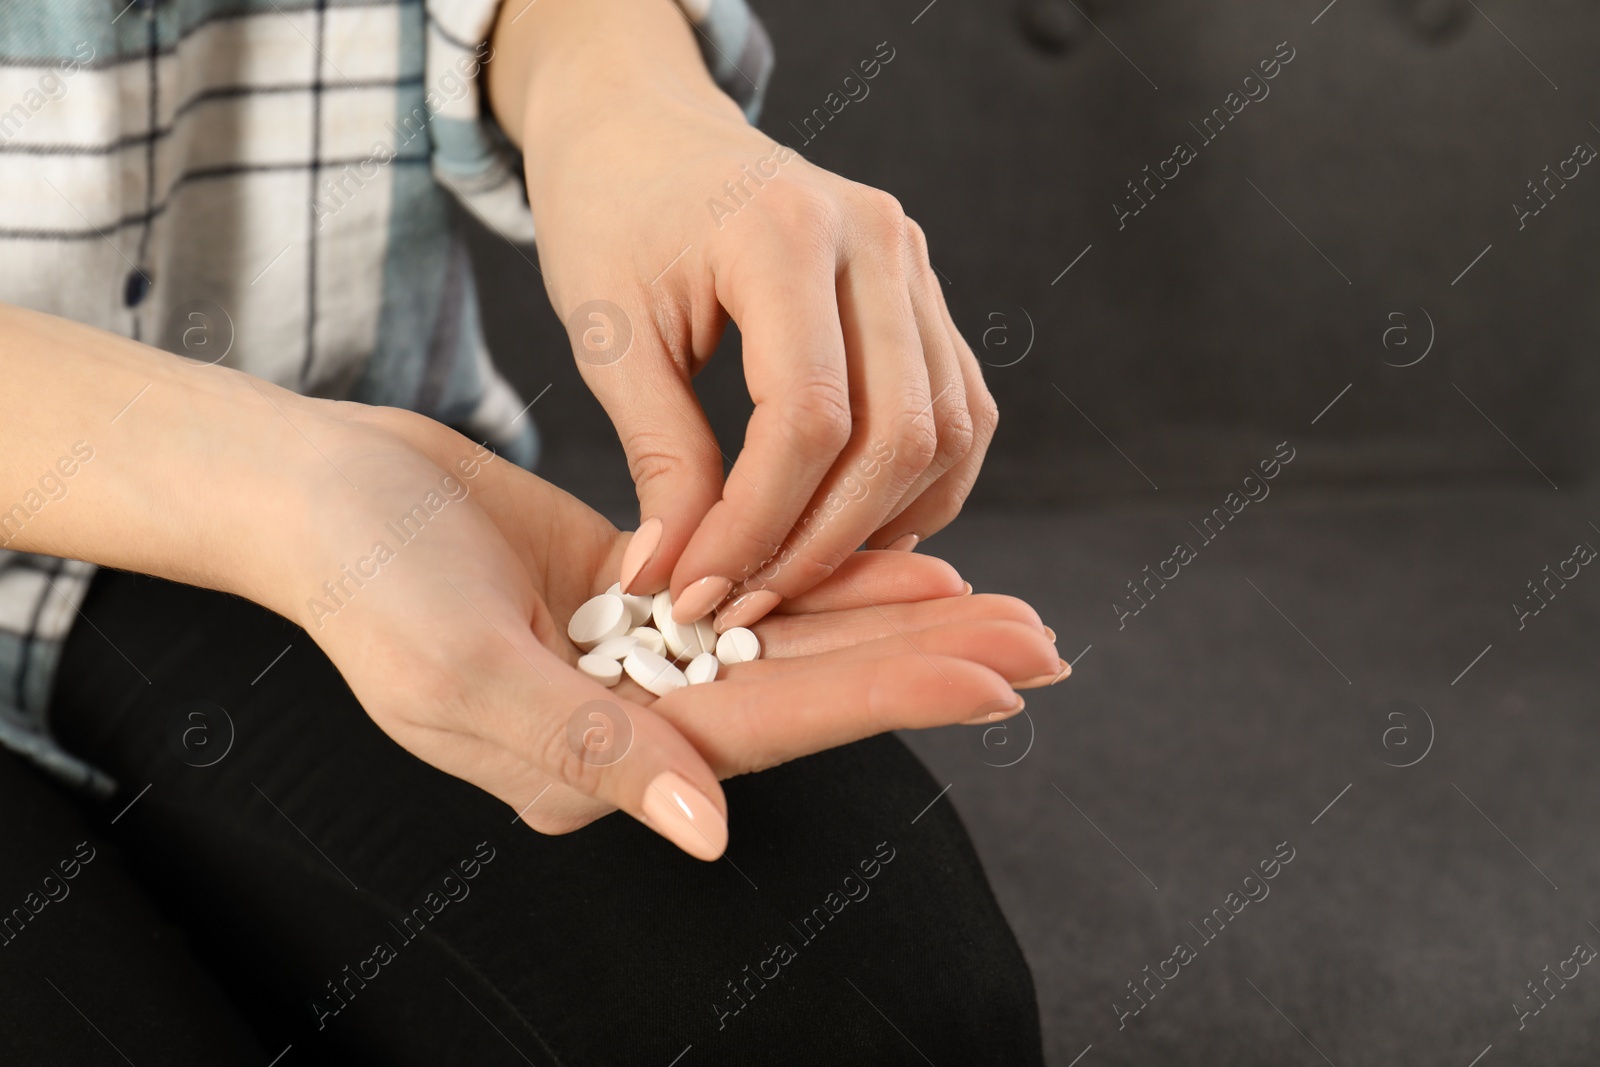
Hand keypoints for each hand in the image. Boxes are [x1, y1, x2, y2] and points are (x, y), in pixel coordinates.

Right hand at [269, 403, 1058, 859]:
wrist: (317, 498)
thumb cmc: (364, 582)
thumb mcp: (458, 668)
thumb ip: (583, 748)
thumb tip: (707, 826)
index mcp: (596, 765)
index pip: (769, 729)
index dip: (886, 697)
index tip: (997, 675)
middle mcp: (634, 728)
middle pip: (806, 692)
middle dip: (924, 664)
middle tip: (1042, 642)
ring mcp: (640, 663)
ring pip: (792, 641)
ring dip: (893, 622)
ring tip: (1000, 606)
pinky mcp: (639, 597)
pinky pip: (754, 590)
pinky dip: (824, 578)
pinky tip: (901, 563)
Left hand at [497, 2, 997, 631]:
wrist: (645, 129)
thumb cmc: (611, 215)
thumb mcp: (608, 334)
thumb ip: (658, 454)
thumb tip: (675, 578)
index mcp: (786, 233)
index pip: (809, 417)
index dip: (760, 524)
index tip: (699, 590)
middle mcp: (877, 241)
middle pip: (898, 436)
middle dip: (824, 544)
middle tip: (748, 602)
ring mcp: (916, 264)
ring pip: (946, 434)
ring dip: (883, 525)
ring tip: (796, 574)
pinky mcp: (926, 296)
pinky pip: (958, 412)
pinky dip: (919, 487)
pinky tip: (852, 527)